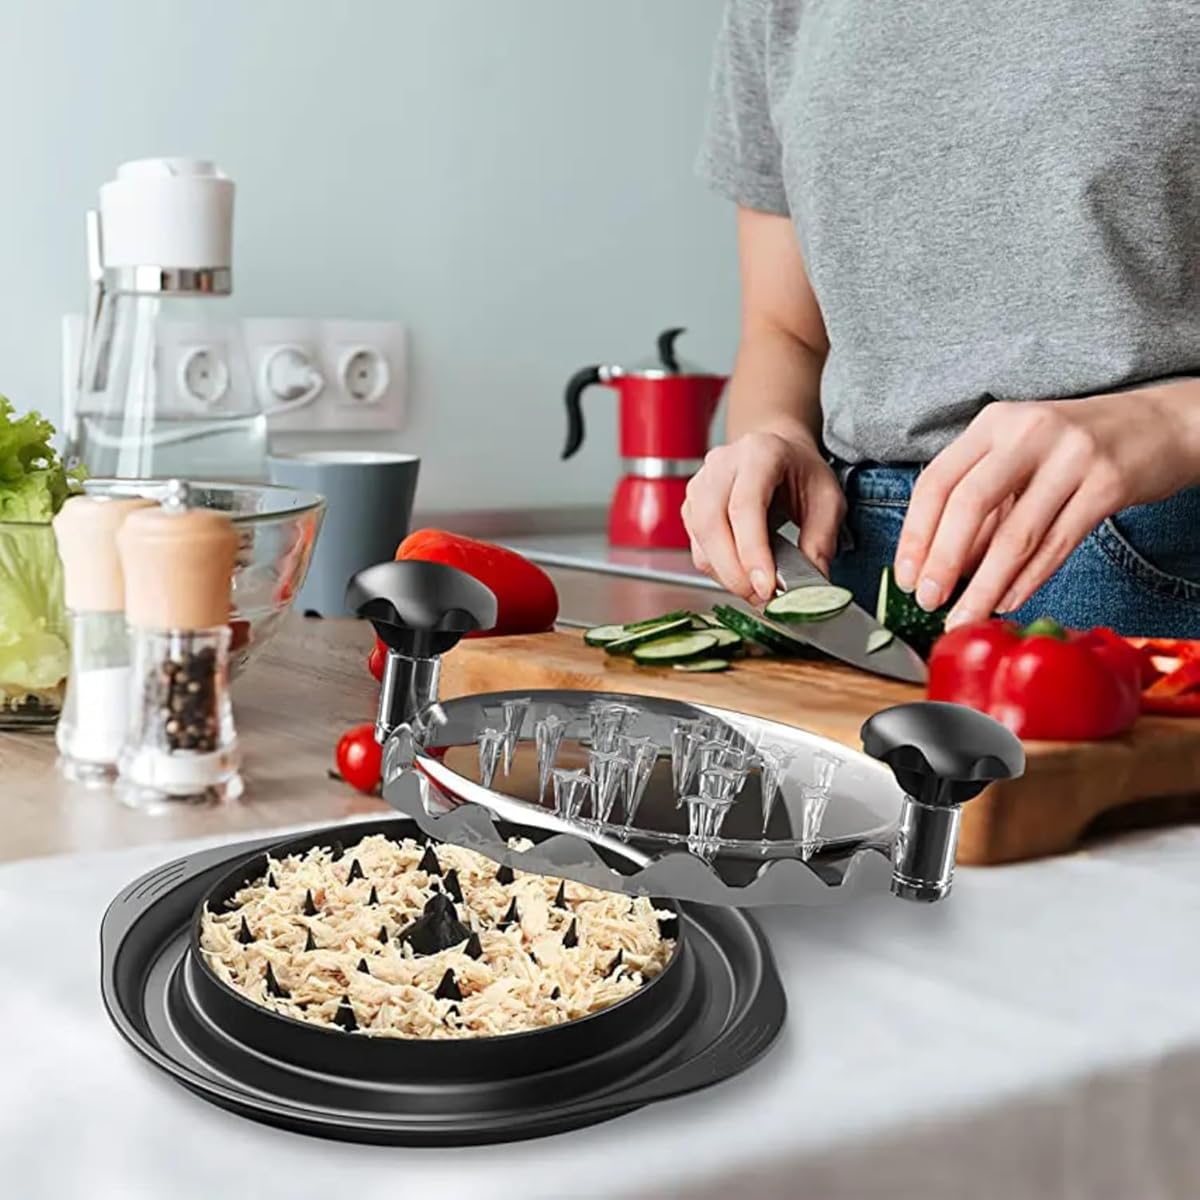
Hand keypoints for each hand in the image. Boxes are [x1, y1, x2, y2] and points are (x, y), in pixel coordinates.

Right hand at [682, 426, 844, 602]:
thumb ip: (821, 541)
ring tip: (757, 590)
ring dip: (727, 575)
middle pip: (713, 525)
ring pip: (701, 541)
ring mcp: (700, 485)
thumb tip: (810, 588)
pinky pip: (698, 549)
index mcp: (758, 454)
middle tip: (762, 598)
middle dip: (735, 572)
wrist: (777, 453)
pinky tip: (743, 576)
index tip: (766, 588)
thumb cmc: (801, 472)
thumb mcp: (828, 500)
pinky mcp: (691, 508)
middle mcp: (721, 466)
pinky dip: (719, 571)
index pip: (745, 506)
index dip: (752, 552)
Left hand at [893, 390, 1199, 626]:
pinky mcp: (1108, 484)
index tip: (905, 577)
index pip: (937, 482)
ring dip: (985, 585)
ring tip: (965, 617)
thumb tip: (939, 565)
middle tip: (927, 601)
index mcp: (993, 424)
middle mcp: (1027, 432)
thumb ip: (980, 507)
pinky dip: (1028, 579)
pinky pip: (1057, 543)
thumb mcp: (1016, 460)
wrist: (1157, 425)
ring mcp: (1071, 456)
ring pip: (1016, 534)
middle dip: (942, 560)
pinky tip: (1007, 601)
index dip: (915, 535)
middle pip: (969, 504)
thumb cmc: (1072, 449)